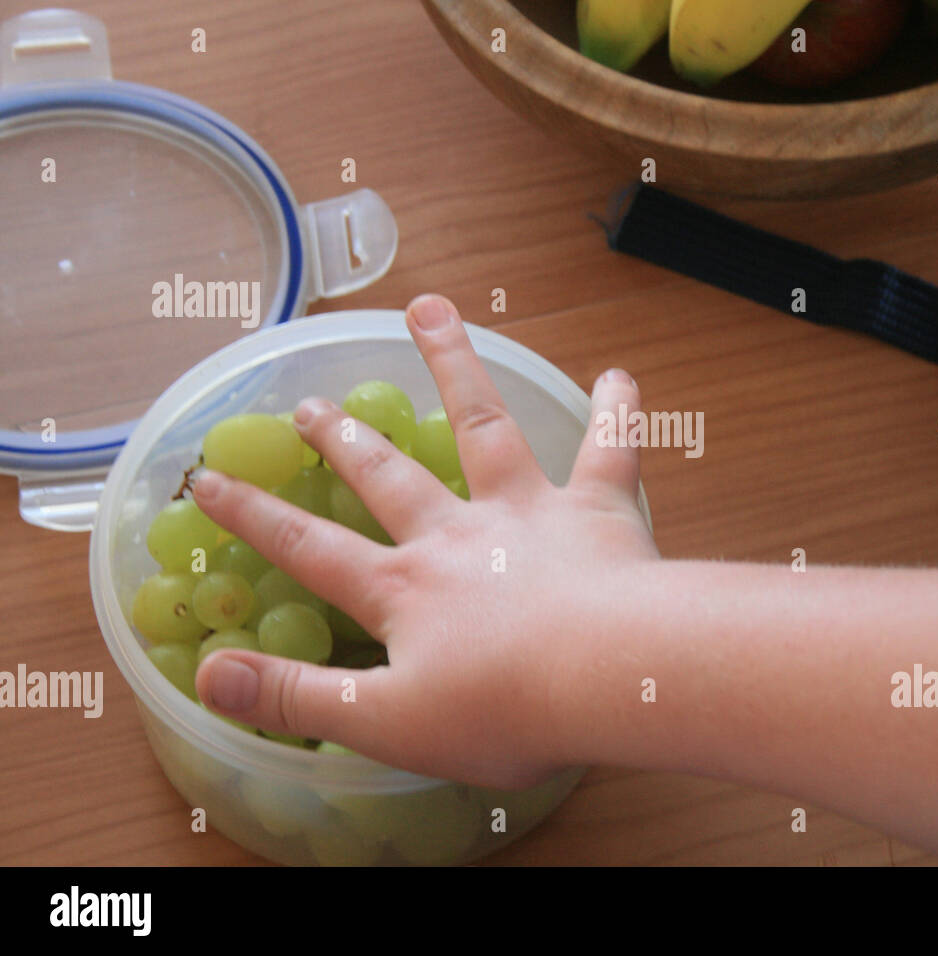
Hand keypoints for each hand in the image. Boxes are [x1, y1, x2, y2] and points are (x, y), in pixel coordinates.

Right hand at [192, 294, 657, 787]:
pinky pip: (608, 450)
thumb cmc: (502, 709)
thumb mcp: (384, 722)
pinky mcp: (597, 509)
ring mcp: (528, 512)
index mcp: (406, 588)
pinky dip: (614, 412)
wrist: (607, 675)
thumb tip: (207, 677)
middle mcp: (458, 534)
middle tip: (313, 405)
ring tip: (431, 310)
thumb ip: (297, 696)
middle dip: (345, 441)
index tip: (209, 480)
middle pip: (389, 477)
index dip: (255, 518)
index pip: (309, 550)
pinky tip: (617, 376)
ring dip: (457, 366)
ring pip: (485, 426)